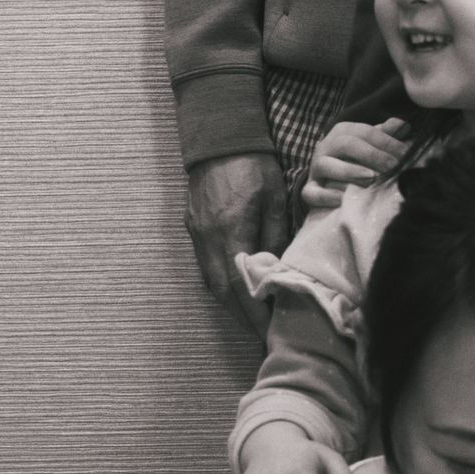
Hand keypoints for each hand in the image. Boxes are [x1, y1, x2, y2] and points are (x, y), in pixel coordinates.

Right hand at [184, 152, 291, 328]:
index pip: (241, 284)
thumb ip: (276, 235)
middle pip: (222, 291)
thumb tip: (280, 269)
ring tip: (252, 320)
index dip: (254, 312)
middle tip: (262, 336)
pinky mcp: (193, 228)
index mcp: (229, 231)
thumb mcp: (274, 197)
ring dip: (231, 303)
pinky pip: (206, 266)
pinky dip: (222, 285)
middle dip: (242, 317)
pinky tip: (236, 292)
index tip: (268, 332)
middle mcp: (207, 238)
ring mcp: (197, 234)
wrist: (218, 137)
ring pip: (211, 281)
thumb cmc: (253, 164)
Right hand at [299, 117, 410, 211]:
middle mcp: (326, 146)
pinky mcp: (310, 189)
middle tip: (392, 167)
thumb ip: (385, 135)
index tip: (405, 154)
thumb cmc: (357, 158)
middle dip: (372, 155)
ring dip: (349, 171)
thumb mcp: (370, 144)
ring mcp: (316, 168)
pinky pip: (311, 192)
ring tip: (371, 178)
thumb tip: (404, 126)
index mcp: (342, 131)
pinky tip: (343, 199)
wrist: (328, 177)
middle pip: (346, 144)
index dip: (387, 142)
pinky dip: (326, 196)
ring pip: (325, 165)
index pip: (366, 132)